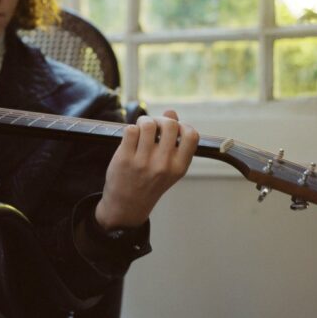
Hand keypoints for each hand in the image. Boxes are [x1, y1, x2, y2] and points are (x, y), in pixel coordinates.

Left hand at [95, 110, 198, 229]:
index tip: (174, 129)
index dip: (183, 125)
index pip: (191, 136)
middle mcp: (163, 164)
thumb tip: (171, 112)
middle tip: (154, 126)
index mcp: (179, 167)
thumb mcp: (169, 167)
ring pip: (148, 124)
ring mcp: (143, 162)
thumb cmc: (150, 182)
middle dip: (161, 119)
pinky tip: (131, 137)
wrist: (127, 205)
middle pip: (169, 124)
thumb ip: (173, 141)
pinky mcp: (125, 158)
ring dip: (144, 121)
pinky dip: (131, 129)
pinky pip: (130, 130)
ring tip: (141, 129)